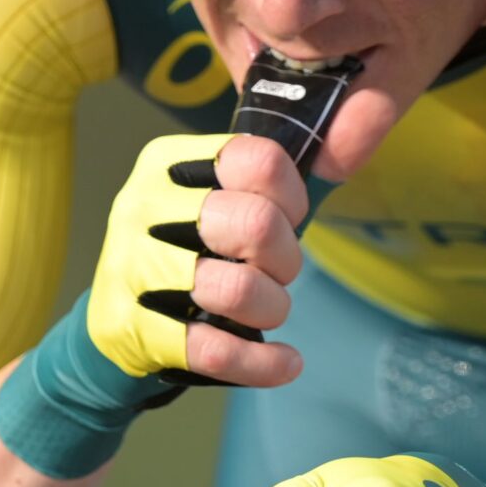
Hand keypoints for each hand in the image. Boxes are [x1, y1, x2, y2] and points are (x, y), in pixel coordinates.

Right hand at [85, 132, 307, 387]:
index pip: (258, 161)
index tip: (289, 220)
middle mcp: (142, 206)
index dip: (293, 197)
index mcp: (168, 164)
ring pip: (236, 289)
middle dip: (287, 258)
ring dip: (273, 308)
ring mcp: (132, 268)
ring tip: (269, 311)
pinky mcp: (132, 328)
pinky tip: (283, 362)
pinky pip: (215, 350)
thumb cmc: (190, 252)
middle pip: (255, 223)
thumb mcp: (228, 200)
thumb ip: (295, 169)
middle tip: (279, 273)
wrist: (118, 323)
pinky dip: (263, 363)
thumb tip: (366, 123)